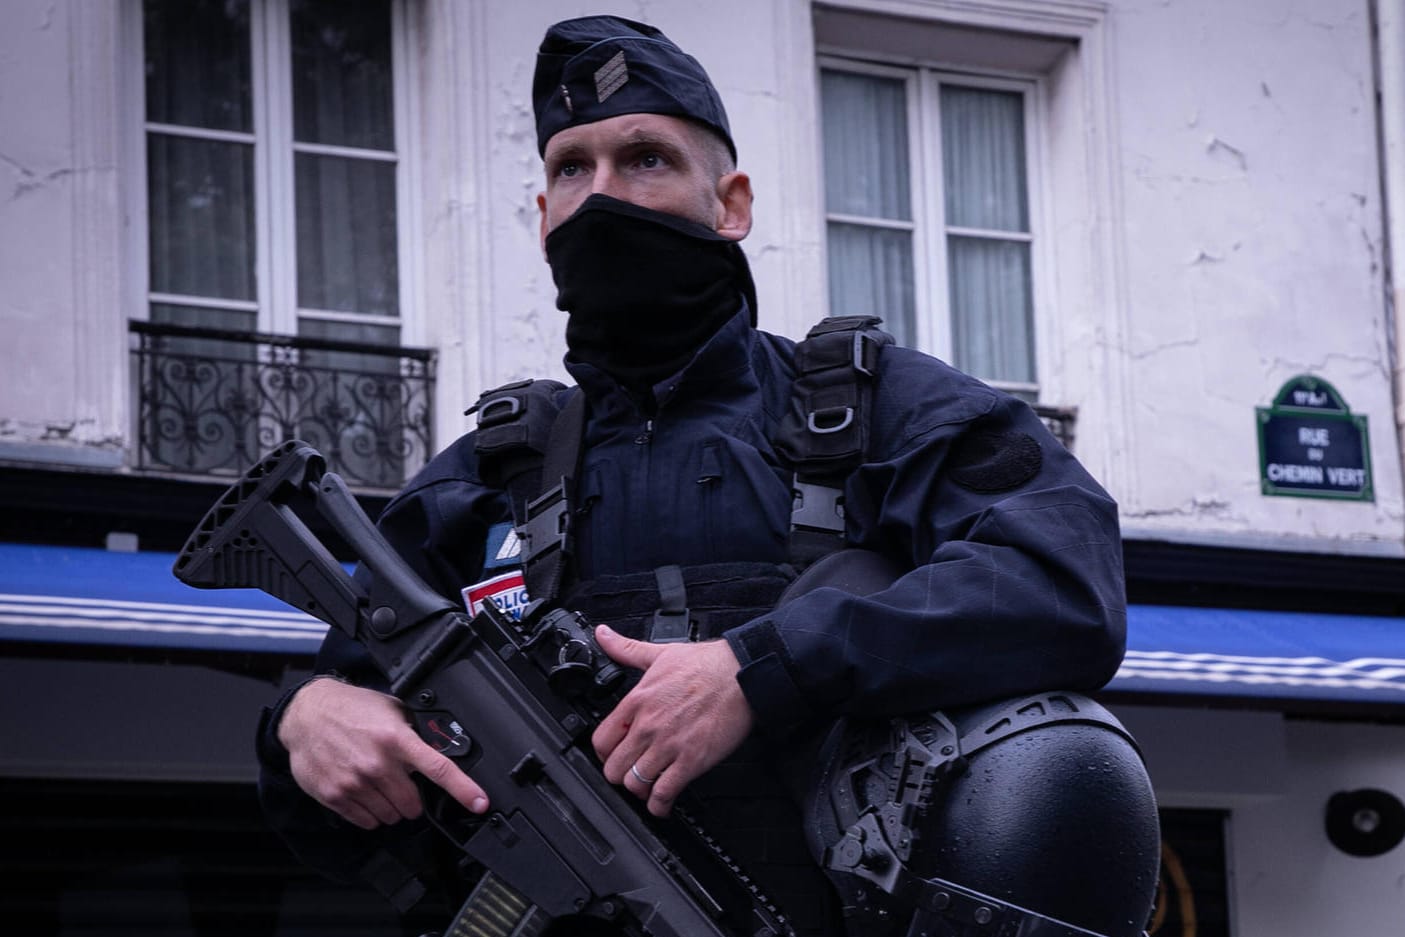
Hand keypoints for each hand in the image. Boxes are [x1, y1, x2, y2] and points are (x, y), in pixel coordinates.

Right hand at [277, 676, 488, 828]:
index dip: (463, 789)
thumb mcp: (391, 710)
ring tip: (378, 784)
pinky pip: (366, 821)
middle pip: (413, 804)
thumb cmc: (351, 709)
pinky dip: (370, 813)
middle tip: (402, 783)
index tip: (479, 803)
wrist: (306, 714)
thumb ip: (414, 732)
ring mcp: (355, 783)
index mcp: (397, 739)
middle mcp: (377, 763)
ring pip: (390, 816)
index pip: (438, 768)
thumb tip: (440, 747)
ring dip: (390, 807)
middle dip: (413, 799)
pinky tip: (363, 793)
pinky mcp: (335, 796)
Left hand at [591, 626, 753, 816]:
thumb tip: (603, 635)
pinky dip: (659, 805)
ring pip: (635, 784)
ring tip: (647, 787)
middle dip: (620, 775)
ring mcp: (669, 746)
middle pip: (613, 769)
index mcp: (637, 701)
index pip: (601, 740)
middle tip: (631, 773)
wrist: (743, 674)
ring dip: (640, 790)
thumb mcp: (661, 652)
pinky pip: (664, 793)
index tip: (613, 754)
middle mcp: (648, 726)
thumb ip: (627, 648)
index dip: (604, 753)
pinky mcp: (691, 761)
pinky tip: (662, 803)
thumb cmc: (707, 664)